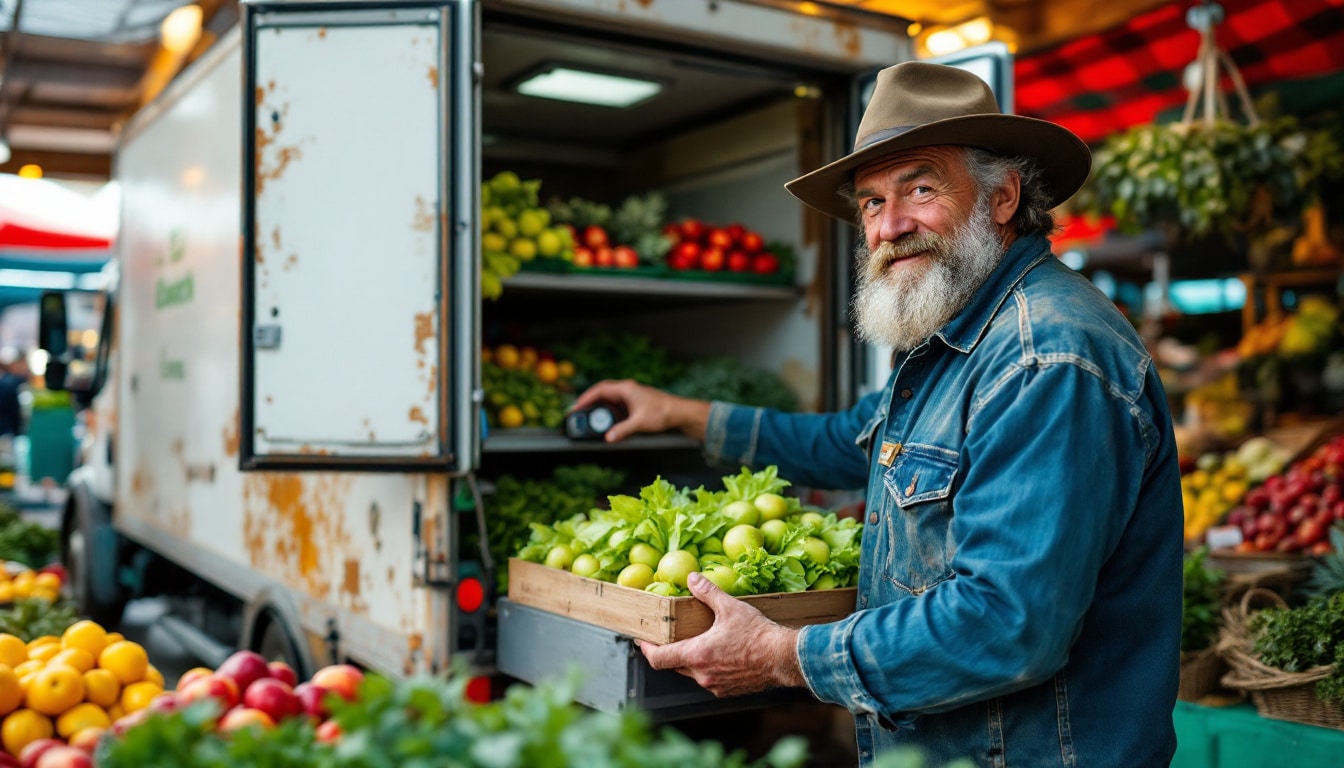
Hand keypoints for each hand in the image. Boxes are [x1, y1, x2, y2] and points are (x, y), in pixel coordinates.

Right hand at [570, 379, 709, 442]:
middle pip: (602, 393)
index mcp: (626, 389)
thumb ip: (622, 430)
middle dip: (589, 403)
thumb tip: (608, 438)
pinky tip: (605, 422)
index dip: (586, 398)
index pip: (600, 390)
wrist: (680, 413)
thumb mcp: (640, 423)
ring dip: (599, 408)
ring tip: (588, 419)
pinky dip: (608, 413)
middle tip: (578, 413)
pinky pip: (616, 406)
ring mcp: (631, 396)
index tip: (576, 407)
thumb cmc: (662, 413)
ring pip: (609, 400)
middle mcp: (627, 390)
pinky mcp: (634, 403)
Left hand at [637, 572, 804, 697]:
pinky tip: (719, 655)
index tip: (641, 640)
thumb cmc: (758, 634)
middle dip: (669, 652)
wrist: (783, 658)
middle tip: (668, 637)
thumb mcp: (730, 607)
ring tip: (698, 643)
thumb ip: (707, 592)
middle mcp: (702, 675)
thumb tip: (693, 578)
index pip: (658, 659)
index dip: (645, 649)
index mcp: (697, 654)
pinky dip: (708, 668)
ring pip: (692, 674)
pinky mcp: (728, 691)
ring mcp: (715, 686)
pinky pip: (709, 680)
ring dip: (691, 660)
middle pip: (673, 666)